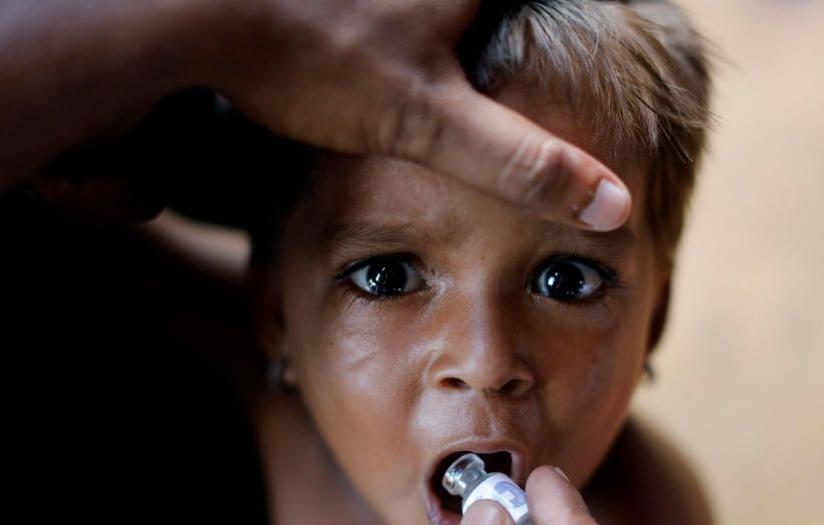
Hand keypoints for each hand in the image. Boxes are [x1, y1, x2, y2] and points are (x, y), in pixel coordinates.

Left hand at [205, 0, 630, 229]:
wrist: (192, 14)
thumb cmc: (313, 62)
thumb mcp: (428, 124)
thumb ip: (520, 162)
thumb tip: (612, 204)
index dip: (587, 5)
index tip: (630, 11)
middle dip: (522, 14)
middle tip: (522, 42)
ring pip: (444, 0)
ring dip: (467, 16)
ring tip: (448, 52)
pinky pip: (389, 0)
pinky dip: (400, 12)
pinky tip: (382, 32)